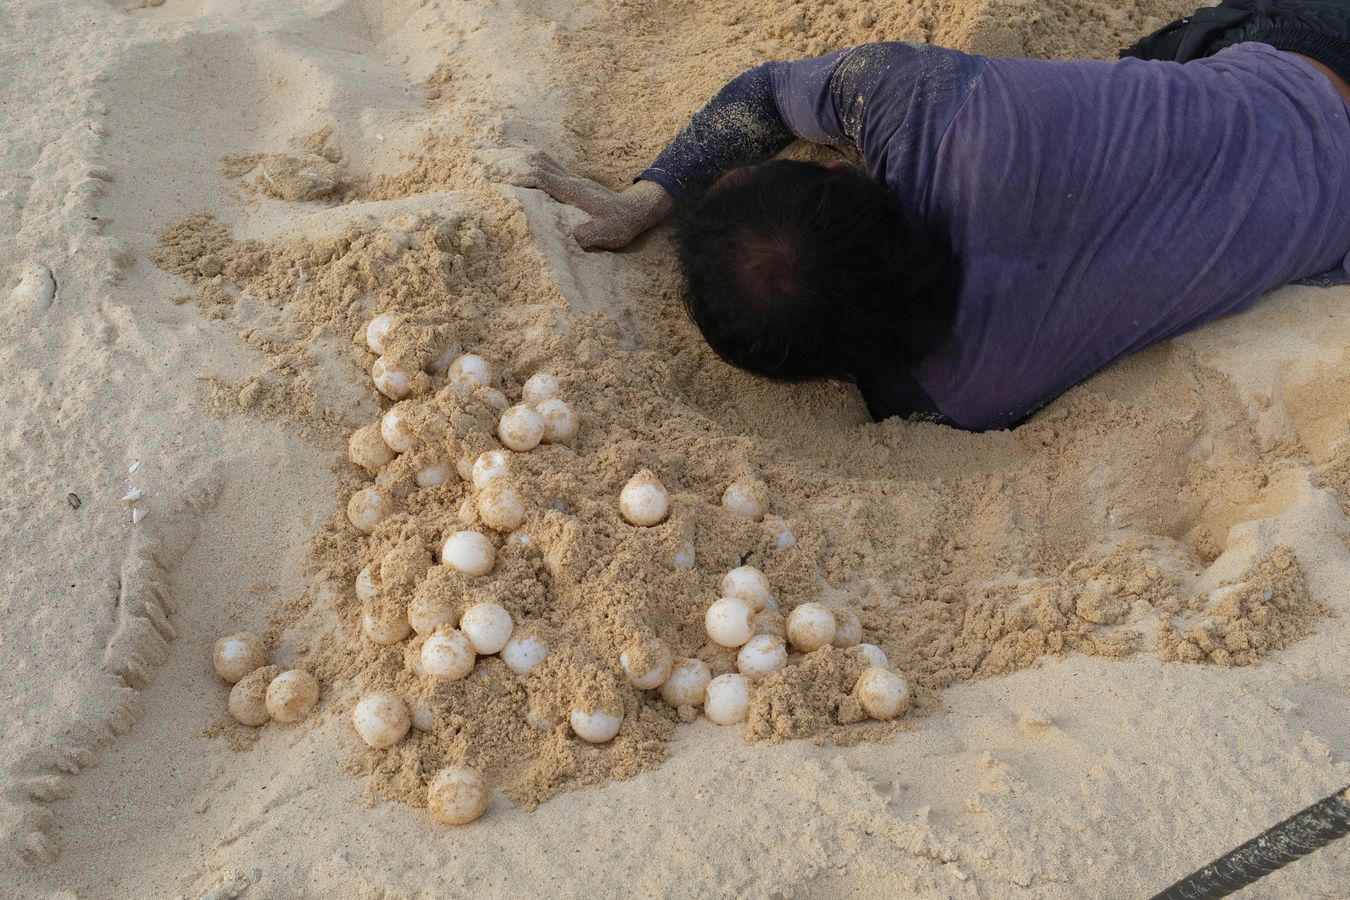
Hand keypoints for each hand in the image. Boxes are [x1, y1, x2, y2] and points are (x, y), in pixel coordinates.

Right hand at [509, 151, 675, 249]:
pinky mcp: (574, 182)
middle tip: (492, 163)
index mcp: (574, 191)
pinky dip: (535, 163)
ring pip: (545, 161)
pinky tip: (525, 162)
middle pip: (540, 164)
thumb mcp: (608, 234)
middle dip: (517, 164)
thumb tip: (573, 235)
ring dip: (524, 160)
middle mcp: (572, 181)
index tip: (506, 180)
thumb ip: (590, 234)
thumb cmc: (620, 224)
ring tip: (502, 157)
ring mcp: (573, 179)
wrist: (635, 211)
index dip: (526, 178)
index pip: (545, 179)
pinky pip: (551, 166)